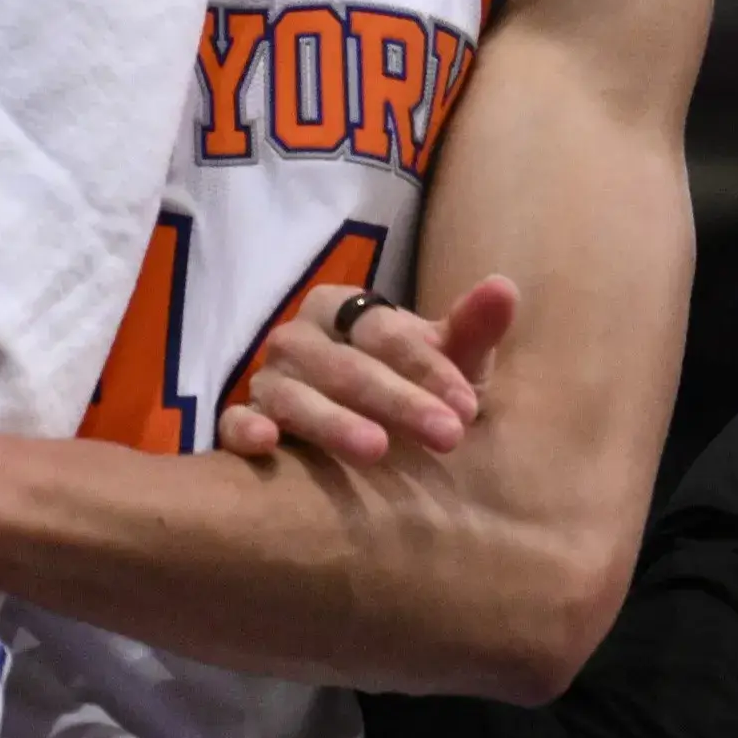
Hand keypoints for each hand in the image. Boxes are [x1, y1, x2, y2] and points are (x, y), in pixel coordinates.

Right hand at [214, 275, 518, 464]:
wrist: (368, 434)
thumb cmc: (413, 390)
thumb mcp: (447, 364)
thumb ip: (471, 329)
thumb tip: (504, 287)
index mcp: (345, 309)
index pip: (386, 334)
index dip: (428, 368)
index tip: (468, 407)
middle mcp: (299, 338)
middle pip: (345, 366)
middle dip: (398, 400)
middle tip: (447, 437)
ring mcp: (267, 379)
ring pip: (294, 396)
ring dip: (333, 421)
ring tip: (376, 450)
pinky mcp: (242, 419)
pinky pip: (233, 421)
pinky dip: (245, 429)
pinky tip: (267, 446)